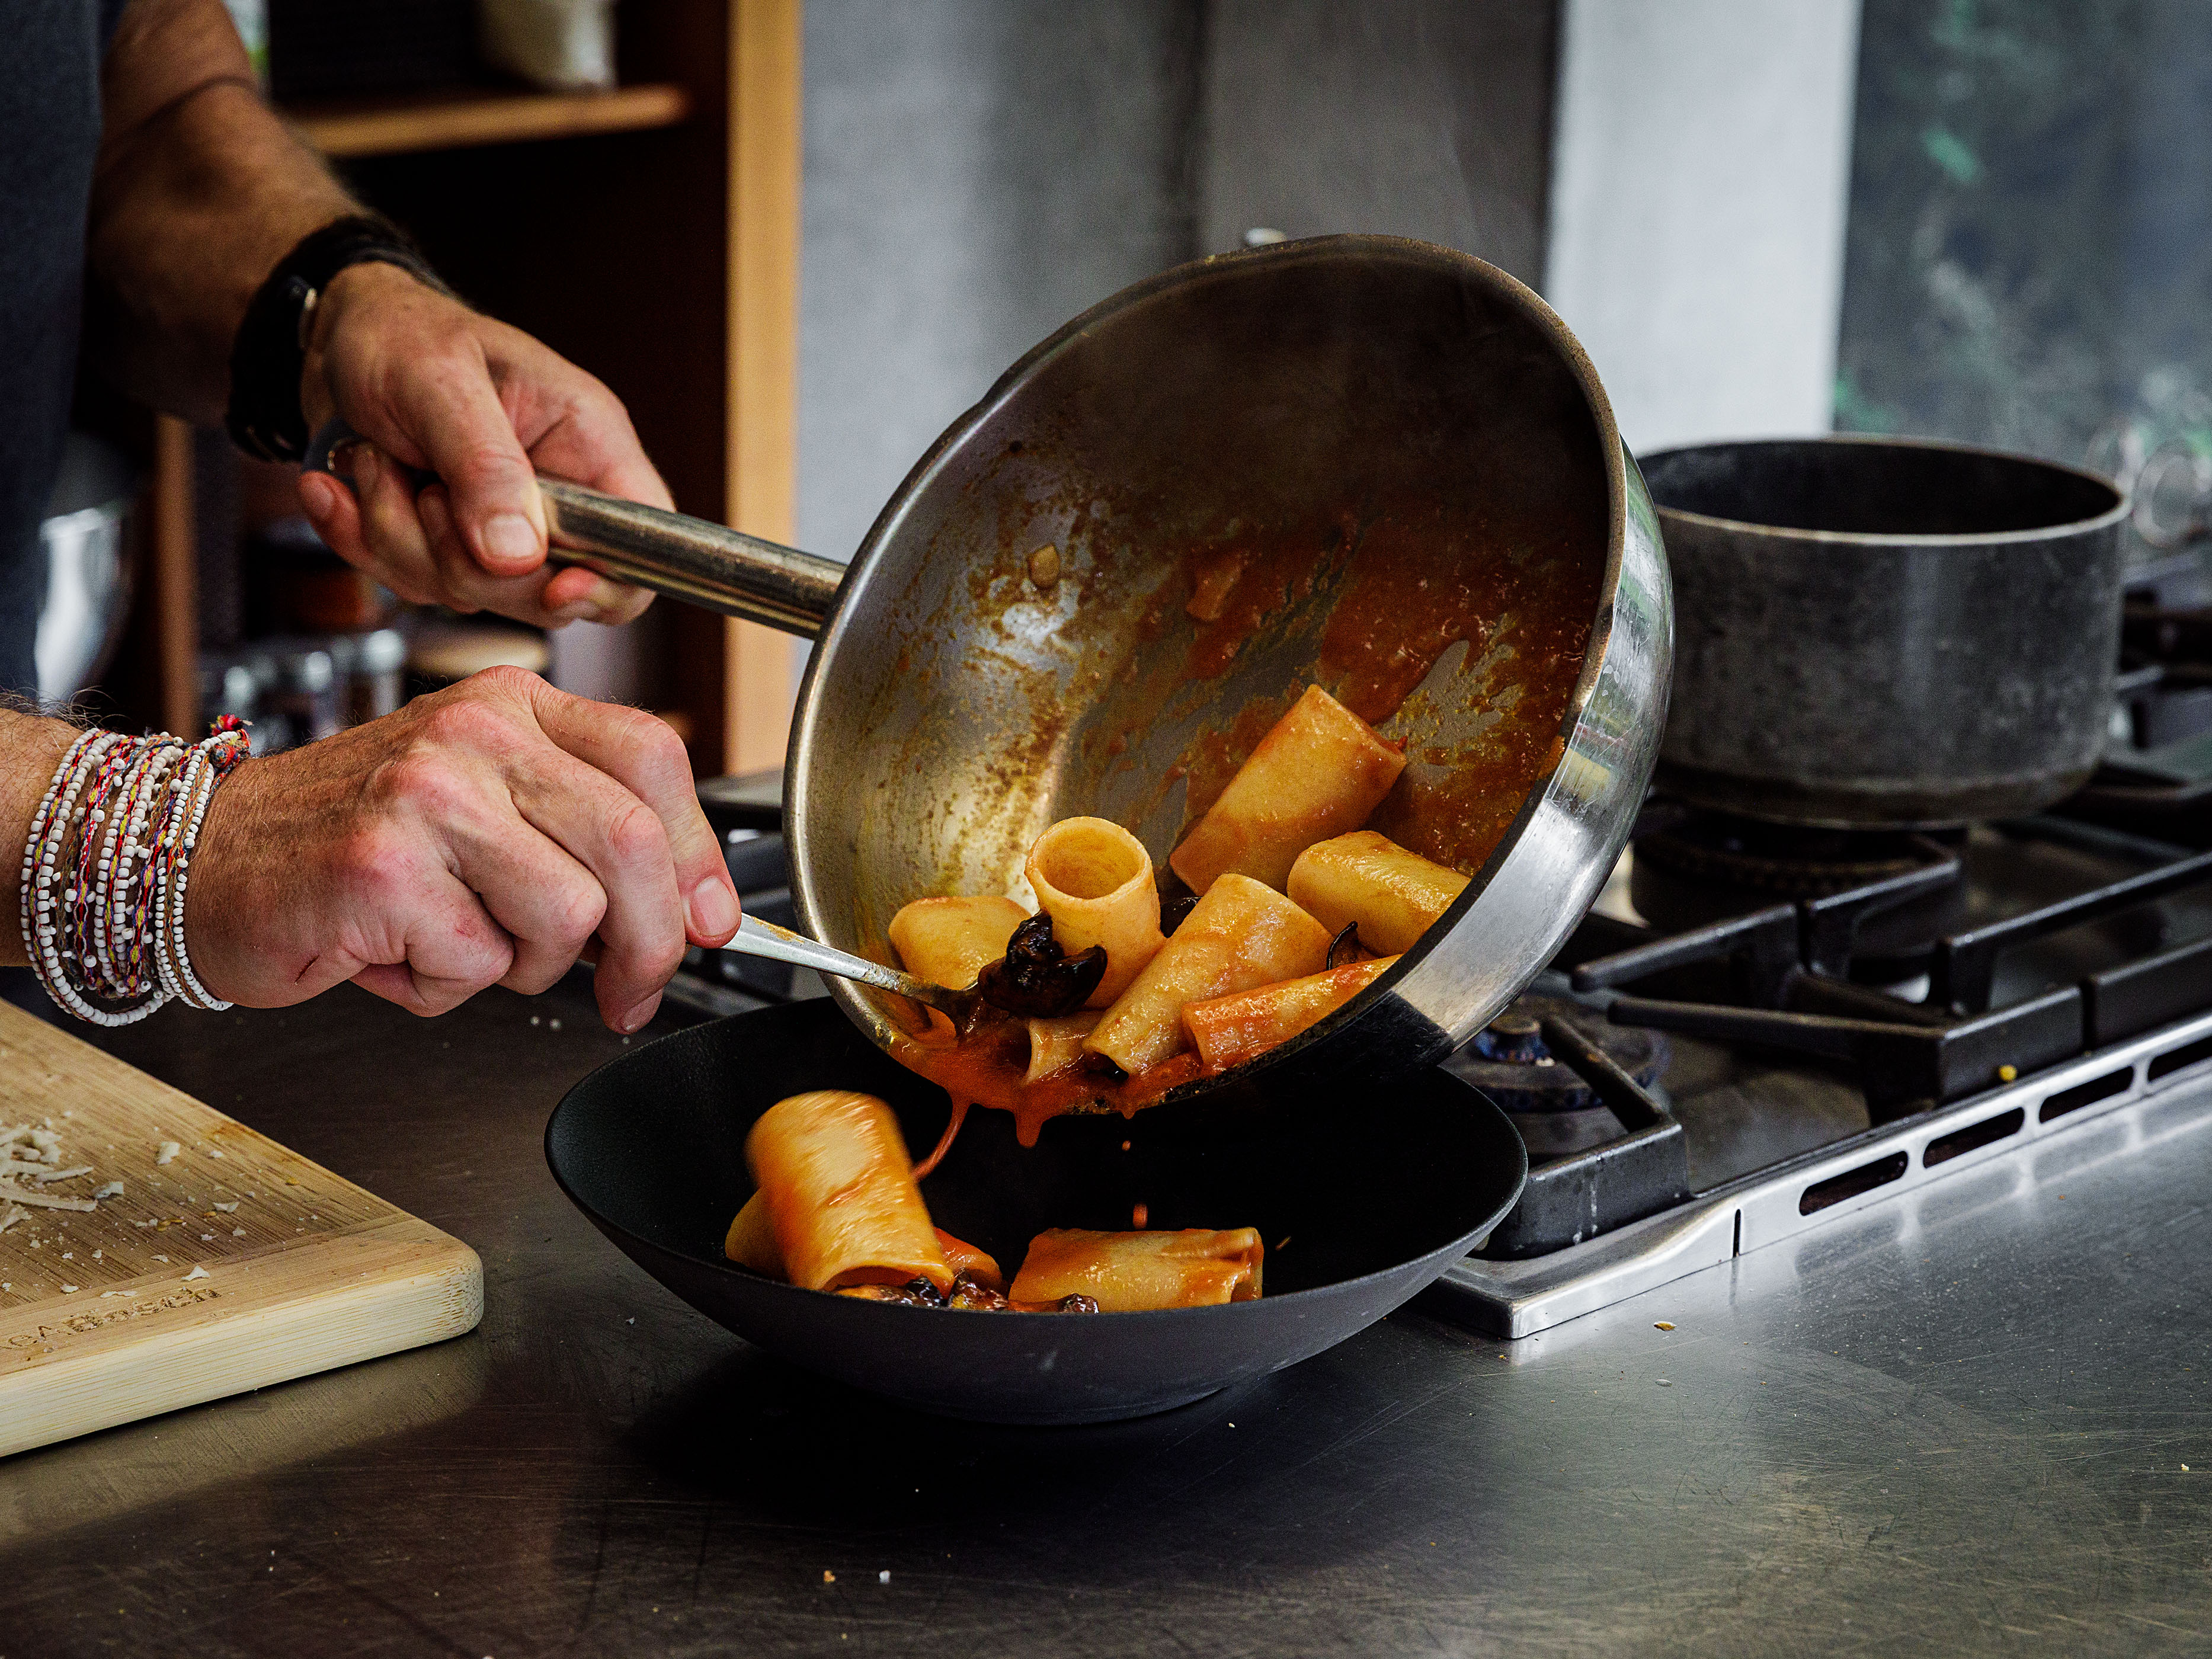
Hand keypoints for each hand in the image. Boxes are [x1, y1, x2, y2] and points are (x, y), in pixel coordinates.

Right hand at [186, 667, 740, 1031]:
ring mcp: (426, 794)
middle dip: (651, 943)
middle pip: (631, 843)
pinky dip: (446, 987)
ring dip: (528, 967)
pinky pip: (480, 963)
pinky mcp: (381, 866)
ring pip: (567, 913)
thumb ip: (584, 835)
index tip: (712, 923)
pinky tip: (395, 951)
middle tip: (628, 991)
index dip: (700, 855)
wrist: (199, 861)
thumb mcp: (483, 806)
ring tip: (458, 943)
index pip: (655, 759)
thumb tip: (696, 911)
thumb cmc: (352, 844)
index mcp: (513, 706)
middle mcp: (475, 734)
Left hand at [293, 262, 661, 628]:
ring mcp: (502, 527)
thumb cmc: (399, 332)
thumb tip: (519, 554)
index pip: (643, 541)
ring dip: (401, 539)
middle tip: (424, 489)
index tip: (554, 587)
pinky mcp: (451, 544)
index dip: (611, 583)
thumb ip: (484, 466)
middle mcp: (556, 494)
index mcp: (588, 444)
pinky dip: (367, 542)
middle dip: (463, 557)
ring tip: (377, 463)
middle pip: (546, 590)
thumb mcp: (439, 382)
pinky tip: (348, 489)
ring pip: (471, 593)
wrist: (333, 336)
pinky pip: (418, 586)